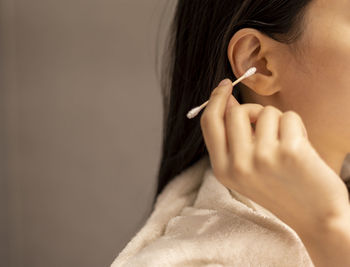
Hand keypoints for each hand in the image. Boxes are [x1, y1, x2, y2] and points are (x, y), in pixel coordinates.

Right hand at [200, 78, 349, 234]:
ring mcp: (263, 158)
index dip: (215, 99)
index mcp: (223, 170)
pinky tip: (301, 148)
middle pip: (235, 112)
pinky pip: (288, 117)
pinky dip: (297, 127)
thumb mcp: (245, 171)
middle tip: (266, 124)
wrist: (315, 217)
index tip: (225, 85)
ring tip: (286, 144)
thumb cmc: (280, 189)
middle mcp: (239, 165)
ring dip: (278, 122)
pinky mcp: (290, 151)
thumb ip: (232, 138)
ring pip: (265, 112)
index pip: (210, 123)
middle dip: (253, 111)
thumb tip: (227, 100)